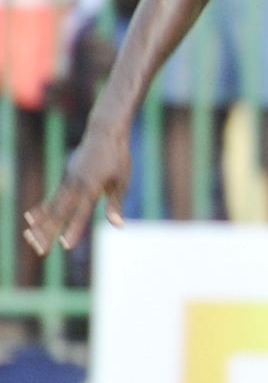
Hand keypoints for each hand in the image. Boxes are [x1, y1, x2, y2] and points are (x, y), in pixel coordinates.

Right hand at [23, 126, 131, 255]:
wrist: (104, 132)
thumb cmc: (118, 158)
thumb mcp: (122, 181)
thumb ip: (116, 205)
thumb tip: (118, 226)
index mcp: (92, 186)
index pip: (81, 213)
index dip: (73, 230)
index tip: (65, 246)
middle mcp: (75, 184)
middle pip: (60, 213)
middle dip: (49, 232)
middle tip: (39, 250)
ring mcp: (68, 180)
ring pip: (52, 206)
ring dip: (41, 223)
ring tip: (29, 238)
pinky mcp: (65, 177)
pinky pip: (52, 196)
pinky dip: (43, 209)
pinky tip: (32, 219)